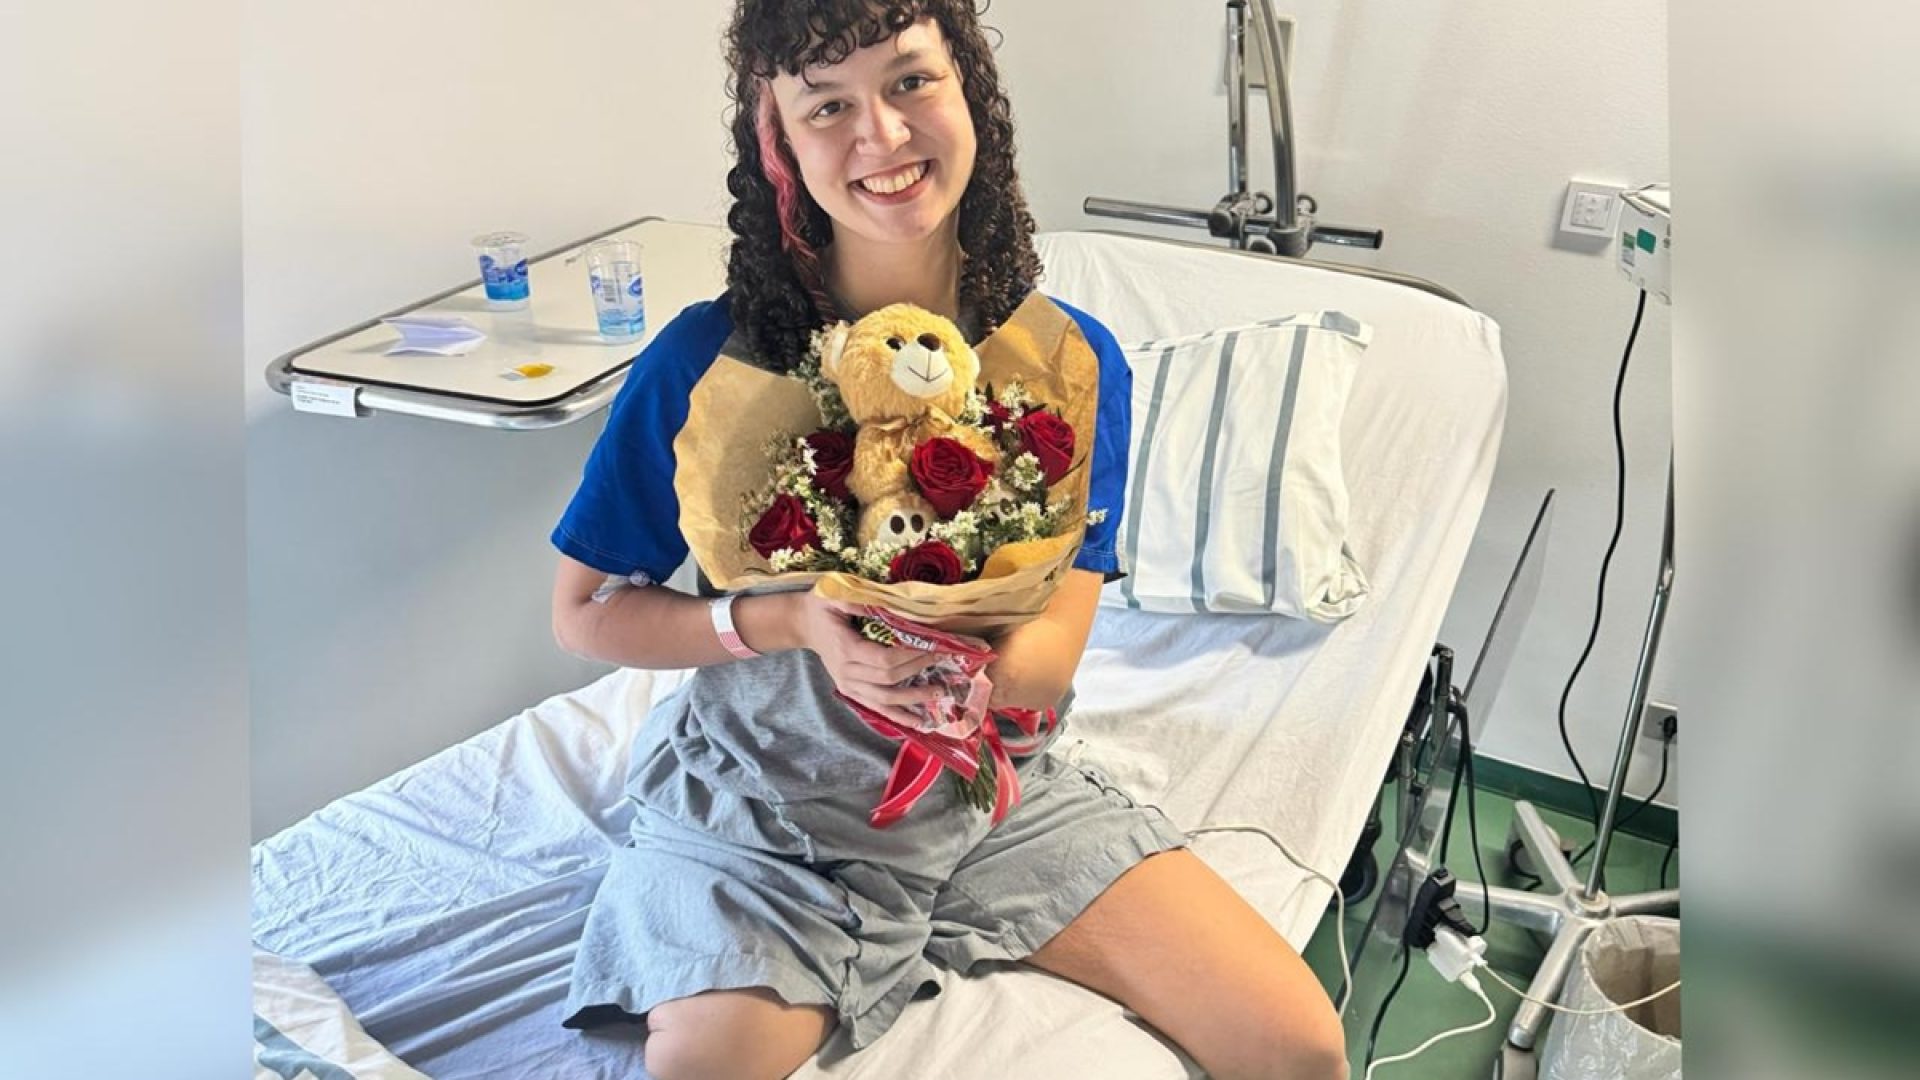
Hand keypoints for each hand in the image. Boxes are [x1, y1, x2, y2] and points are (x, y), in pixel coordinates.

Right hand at [788, 590, 944, 728]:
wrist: (803, 624)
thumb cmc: (821, 607)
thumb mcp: (835, 594)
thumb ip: (861, 601)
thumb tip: (893, 606)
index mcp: (845, 649)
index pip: (884, 659)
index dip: (910, 656)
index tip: (933, 646)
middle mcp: (846, 672)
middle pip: (889, 678)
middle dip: (918, 669)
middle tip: (943, 659)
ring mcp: (848, 685)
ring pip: (885, 698)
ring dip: (913, 698)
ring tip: (938, 692)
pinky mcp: (851, 691)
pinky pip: (876, 707)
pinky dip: (897, 716)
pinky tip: (917, 721)